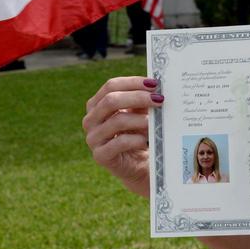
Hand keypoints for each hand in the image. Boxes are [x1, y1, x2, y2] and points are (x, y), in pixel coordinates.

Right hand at [83, 76, 164, 197]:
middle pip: (111, 100)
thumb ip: (142, 99)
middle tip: (159, 100)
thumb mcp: (139, 113)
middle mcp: (90, 120)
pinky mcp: (100, 156)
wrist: (138, 165)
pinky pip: (120, 142)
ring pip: (117, 121)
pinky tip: (147, 139)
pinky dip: (137, 139)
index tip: (154, 84)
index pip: (111, 86)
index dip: (133, 82)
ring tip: (155, 122)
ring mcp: (93, 138)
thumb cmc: (138, 134)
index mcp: (96, 104)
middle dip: (138, 97)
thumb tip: (156, 86)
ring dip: (140, 120)